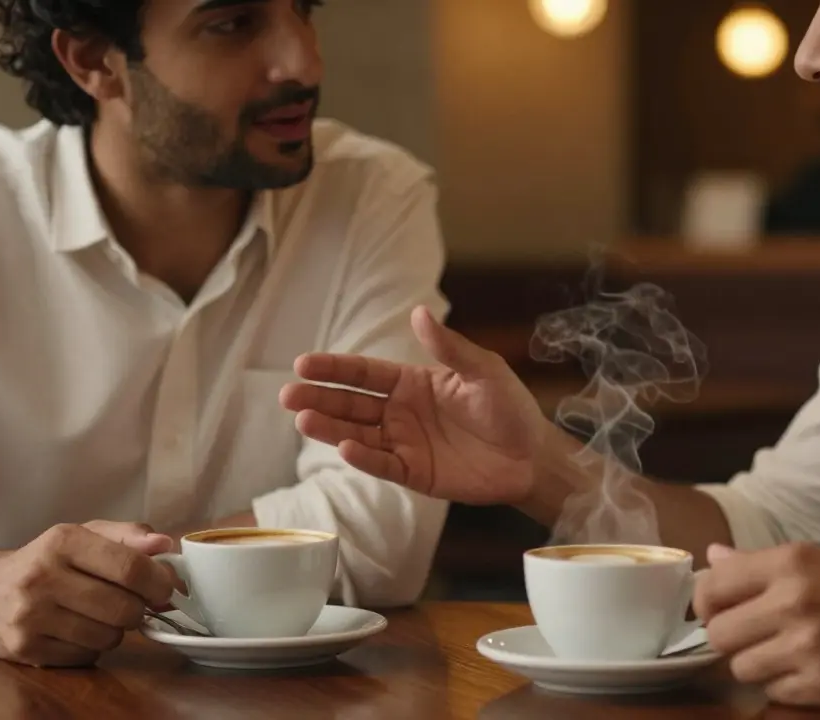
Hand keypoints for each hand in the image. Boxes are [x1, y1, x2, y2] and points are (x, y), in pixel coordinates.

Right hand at [0, 521, 174, 667]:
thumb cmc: (47, 561)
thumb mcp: (85, 535)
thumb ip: (129, 536)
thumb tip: (165, 544)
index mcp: (63, 541)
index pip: (130, 567)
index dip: (159, 583)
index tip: (166, 589)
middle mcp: (42, 577)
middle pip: (123, 608)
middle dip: (138, 609)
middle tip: (130, 604)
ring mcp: (29, 616)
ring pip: (108, 637)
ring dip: (115, 630)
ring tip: (98, 615)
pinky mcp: (23, 648)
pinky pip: (85, 657)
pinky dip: (91, 647)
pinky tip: (76, 630)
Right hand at [279, 305, 551, 504]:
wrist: (532, 456)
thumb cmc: (510, 408)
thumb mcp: (483, 371)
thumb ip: (449, 348)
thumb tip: (418, 312)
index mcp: (413, 382)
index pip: (364, 373)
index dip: (334, 368)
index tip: (303, 364)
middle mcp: (401, 412)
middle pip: (351, 404)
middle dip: (319, 399)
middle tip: (287, 395)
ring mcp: (405, 444)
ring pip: (358, 434)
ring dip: (330, 428)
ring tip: (302, 420)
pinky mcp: (415, 474)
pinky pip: (383, 465)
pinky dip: (363, 458)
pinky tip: (345, 448)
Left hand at [693, 542, 819, 708]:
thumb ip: (759, 564)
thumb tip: (712, 557)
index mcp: (790, 563)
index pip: (710, 586)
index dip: (705, 604)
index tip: (718, 611)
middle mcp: (793, 601)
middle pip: (718, 634)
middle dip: (730, 639)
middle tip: (755, 637)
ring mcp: (808, 647)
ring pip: (741, 668)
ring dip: (758, 665)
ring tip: (788, 654)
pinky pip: (774, 692)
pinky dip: (786, 685)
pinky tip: (812, 670)